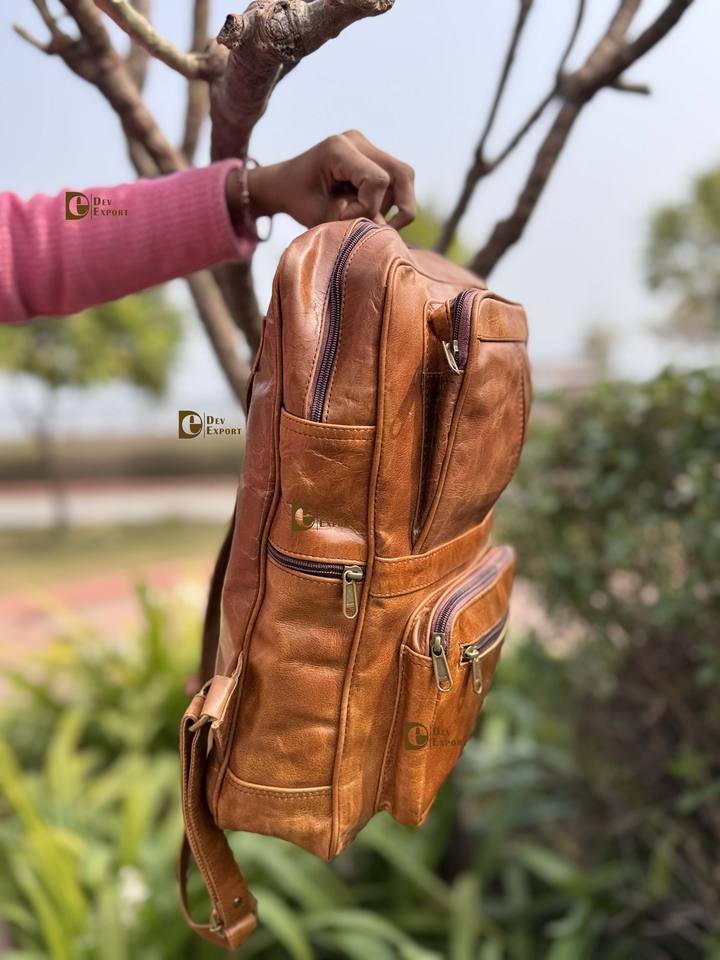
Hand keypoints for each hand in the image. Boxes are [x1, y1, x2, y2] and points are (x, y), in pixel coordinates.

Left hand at [236, 131, 415, 229]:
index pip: (377, 180)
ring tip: (368, 218)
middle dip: (399, 208)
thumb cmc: (297, 200)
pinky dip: (388, 200)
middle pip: (402, 174)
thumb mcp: (319, 217)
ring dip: (394, 205)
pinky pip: (395, 178)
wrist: (283, 183)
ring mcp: (365, 144)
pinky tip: (367, 209)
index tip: (344, 219)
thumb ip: (353, 223)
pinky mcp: (370, 154)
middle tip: (383, 230)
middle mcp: (356, 140)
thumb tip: (387, 232)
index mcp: (338, 149)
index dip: (368, 208)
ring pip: (403, 177)